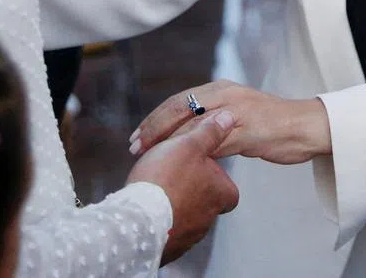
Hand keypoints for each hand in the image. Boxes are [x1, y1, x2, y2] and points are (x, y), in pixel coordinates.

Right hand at [126, 109, 240, 264]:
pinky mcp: (168, 247)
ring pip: (187, 215)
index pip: (229, 188)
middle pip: (207, 201)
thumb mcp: (188, 144)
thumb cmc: (165, 179)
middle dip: (192, 188)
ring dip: (175, 202)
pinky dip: (161, 218)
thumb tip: (228, 118)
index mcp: (220, 194)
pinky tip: (149, 205)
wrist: (136, 219)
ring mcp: (188, 236)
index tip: (201, 166)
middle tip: (174, 174)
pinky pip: (168, 230)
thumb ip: (210, 131)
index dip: (216, 176)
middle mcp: (208, 219)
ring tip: (158, 187)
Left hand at [131, 82, 331, 166]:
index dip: (155, 118)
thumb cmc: (268, 123)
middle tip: (135, 146)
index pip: (179, 100)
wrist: (303, 125)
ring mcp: (236, 111)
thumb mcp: (236, 114)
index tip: (137, 135)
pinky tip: (182, 167)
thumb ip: (212, 118)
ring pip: (194, 125)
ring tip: (150, 158)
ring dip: (170, 142)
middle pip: (180, 108)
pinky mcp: (247, 130)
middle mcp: (226, 94)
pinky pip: (215, 143)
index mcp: (222, 88)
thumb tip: (185, 133)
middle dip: (154, 128)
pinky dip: (195, 154)